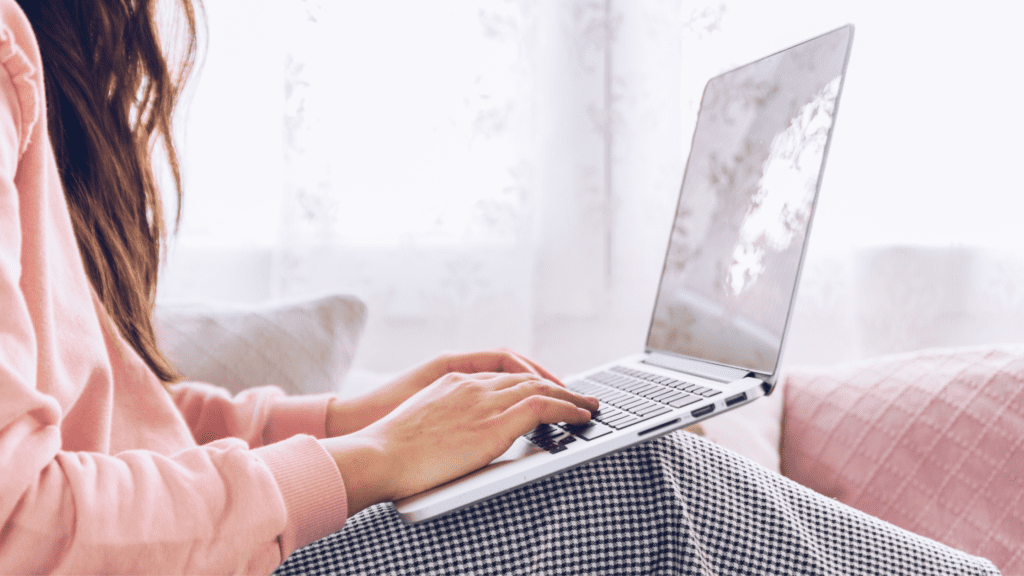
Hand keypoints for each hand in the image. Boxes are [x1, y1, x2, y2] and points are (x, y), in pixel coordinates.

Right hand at [326, 349, 563, 436]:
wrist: (378, 454)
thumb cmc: (387, 452)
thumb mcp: (416, 428)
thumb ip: (439, 426)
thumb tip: (448, 443)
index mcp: (451, 382)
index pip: (500, 375)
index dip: (527, 382)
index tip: (544, 392)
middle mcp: (472, 384)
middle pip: (525, 376)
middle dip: (555, 385)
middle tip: (577, 396)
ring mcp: (484, 399)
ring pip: (540, 386)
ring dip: (569, 395)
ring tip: (589, 405)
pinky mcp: (495, 421)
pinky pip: (543, 405)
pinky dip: (568, 407)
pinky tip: (581, 415)